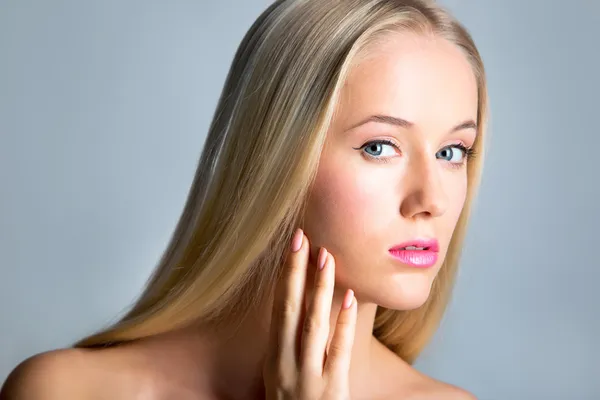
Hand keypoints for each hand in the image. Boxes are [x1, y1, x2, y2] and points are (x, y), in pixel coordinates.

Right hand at [263, 228, 357, 398]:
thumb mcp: (281, 377)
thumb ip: (287, 346)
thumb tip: (295, 309)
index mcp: (274, 358)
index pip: (278, 308)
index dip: (284, 276)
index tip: (292, 246)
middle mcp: (285, 364)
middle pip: (289, 310)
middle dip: (295, 272)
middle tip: (302, 237)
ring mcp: (307, 377)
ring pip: (312, 325)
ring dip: (319, 289)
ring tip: (326, 257)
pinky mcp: (331, 390)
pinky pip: (337, 352)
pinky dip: (341, 324)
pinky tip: (348, 298)